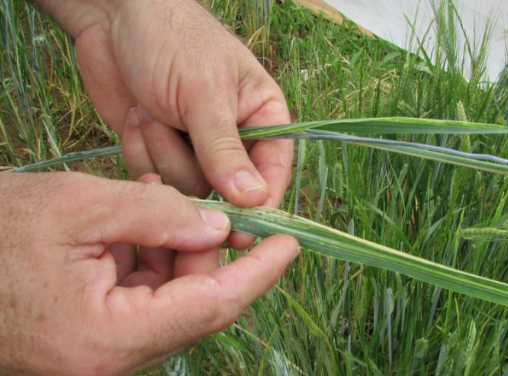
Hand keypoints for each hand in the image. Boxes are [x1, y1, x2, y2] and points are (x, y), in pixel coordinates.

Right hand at [0, 172, 298, 375]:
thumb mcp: (81, 207)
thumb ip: (158, 214)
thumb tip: (219, 225)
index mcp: (109, 338)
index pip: (213, 306)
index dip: (259, 272)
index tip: (291, 244)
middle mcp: (110, 360)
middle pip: (194, 302)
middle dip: (208, 249)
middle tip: (205, 203)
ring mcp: (101, 355)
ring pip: (172, 299)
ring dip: (176, 250)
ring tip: (157, 202)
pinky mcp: (94, 340)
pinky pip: (144, 299)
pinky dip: (151, 260)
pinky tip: (138, 224)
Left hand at [72, 0, 292, 206]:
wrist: (111, 20)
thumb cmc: (172, 40)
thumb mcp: (204, 92)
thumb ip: (225, 149)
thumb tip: (255, 200)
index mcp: (262, 117)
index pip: (274, 171)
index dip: (261, 203)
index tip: (243, 233)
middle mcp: (233, 139)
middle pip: (227, 189)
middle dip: (198, 169)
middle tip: (178, 142)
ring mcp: (194, 150)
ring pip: (189, 188)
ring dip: (164, 153)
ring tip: (151, 111)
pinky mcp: (159, 155)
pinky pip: (157, 181)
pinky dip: (142, 154)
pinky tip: (137, 118)